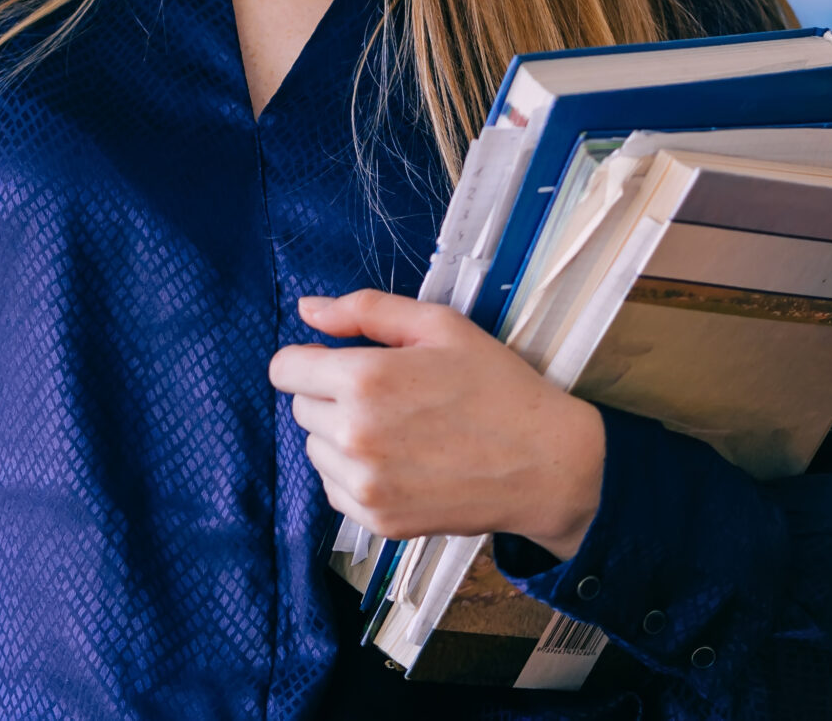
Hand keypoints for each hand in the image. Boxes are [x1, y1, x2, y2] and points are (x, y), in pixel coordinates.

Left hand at [268, 288, 604, 560]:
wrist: (546, 464)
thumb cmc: (496, 386)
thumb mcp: (439, 326)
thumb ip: (365, 310)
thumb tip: (308, 309)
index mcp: (365, 379)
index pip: (284, 369)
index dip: (309, 359)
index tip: (337, 362)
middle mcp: (355, 435)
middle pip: (300, 408)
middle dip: (330, 395)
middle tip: (386, 395)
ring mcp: (365, 485)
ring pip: (315, 449)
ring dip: (341, 437)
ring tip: (397, 430)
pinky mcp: (378, 521)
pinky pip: (335, 489)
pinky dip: (355, 475)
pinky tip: (399, 462)